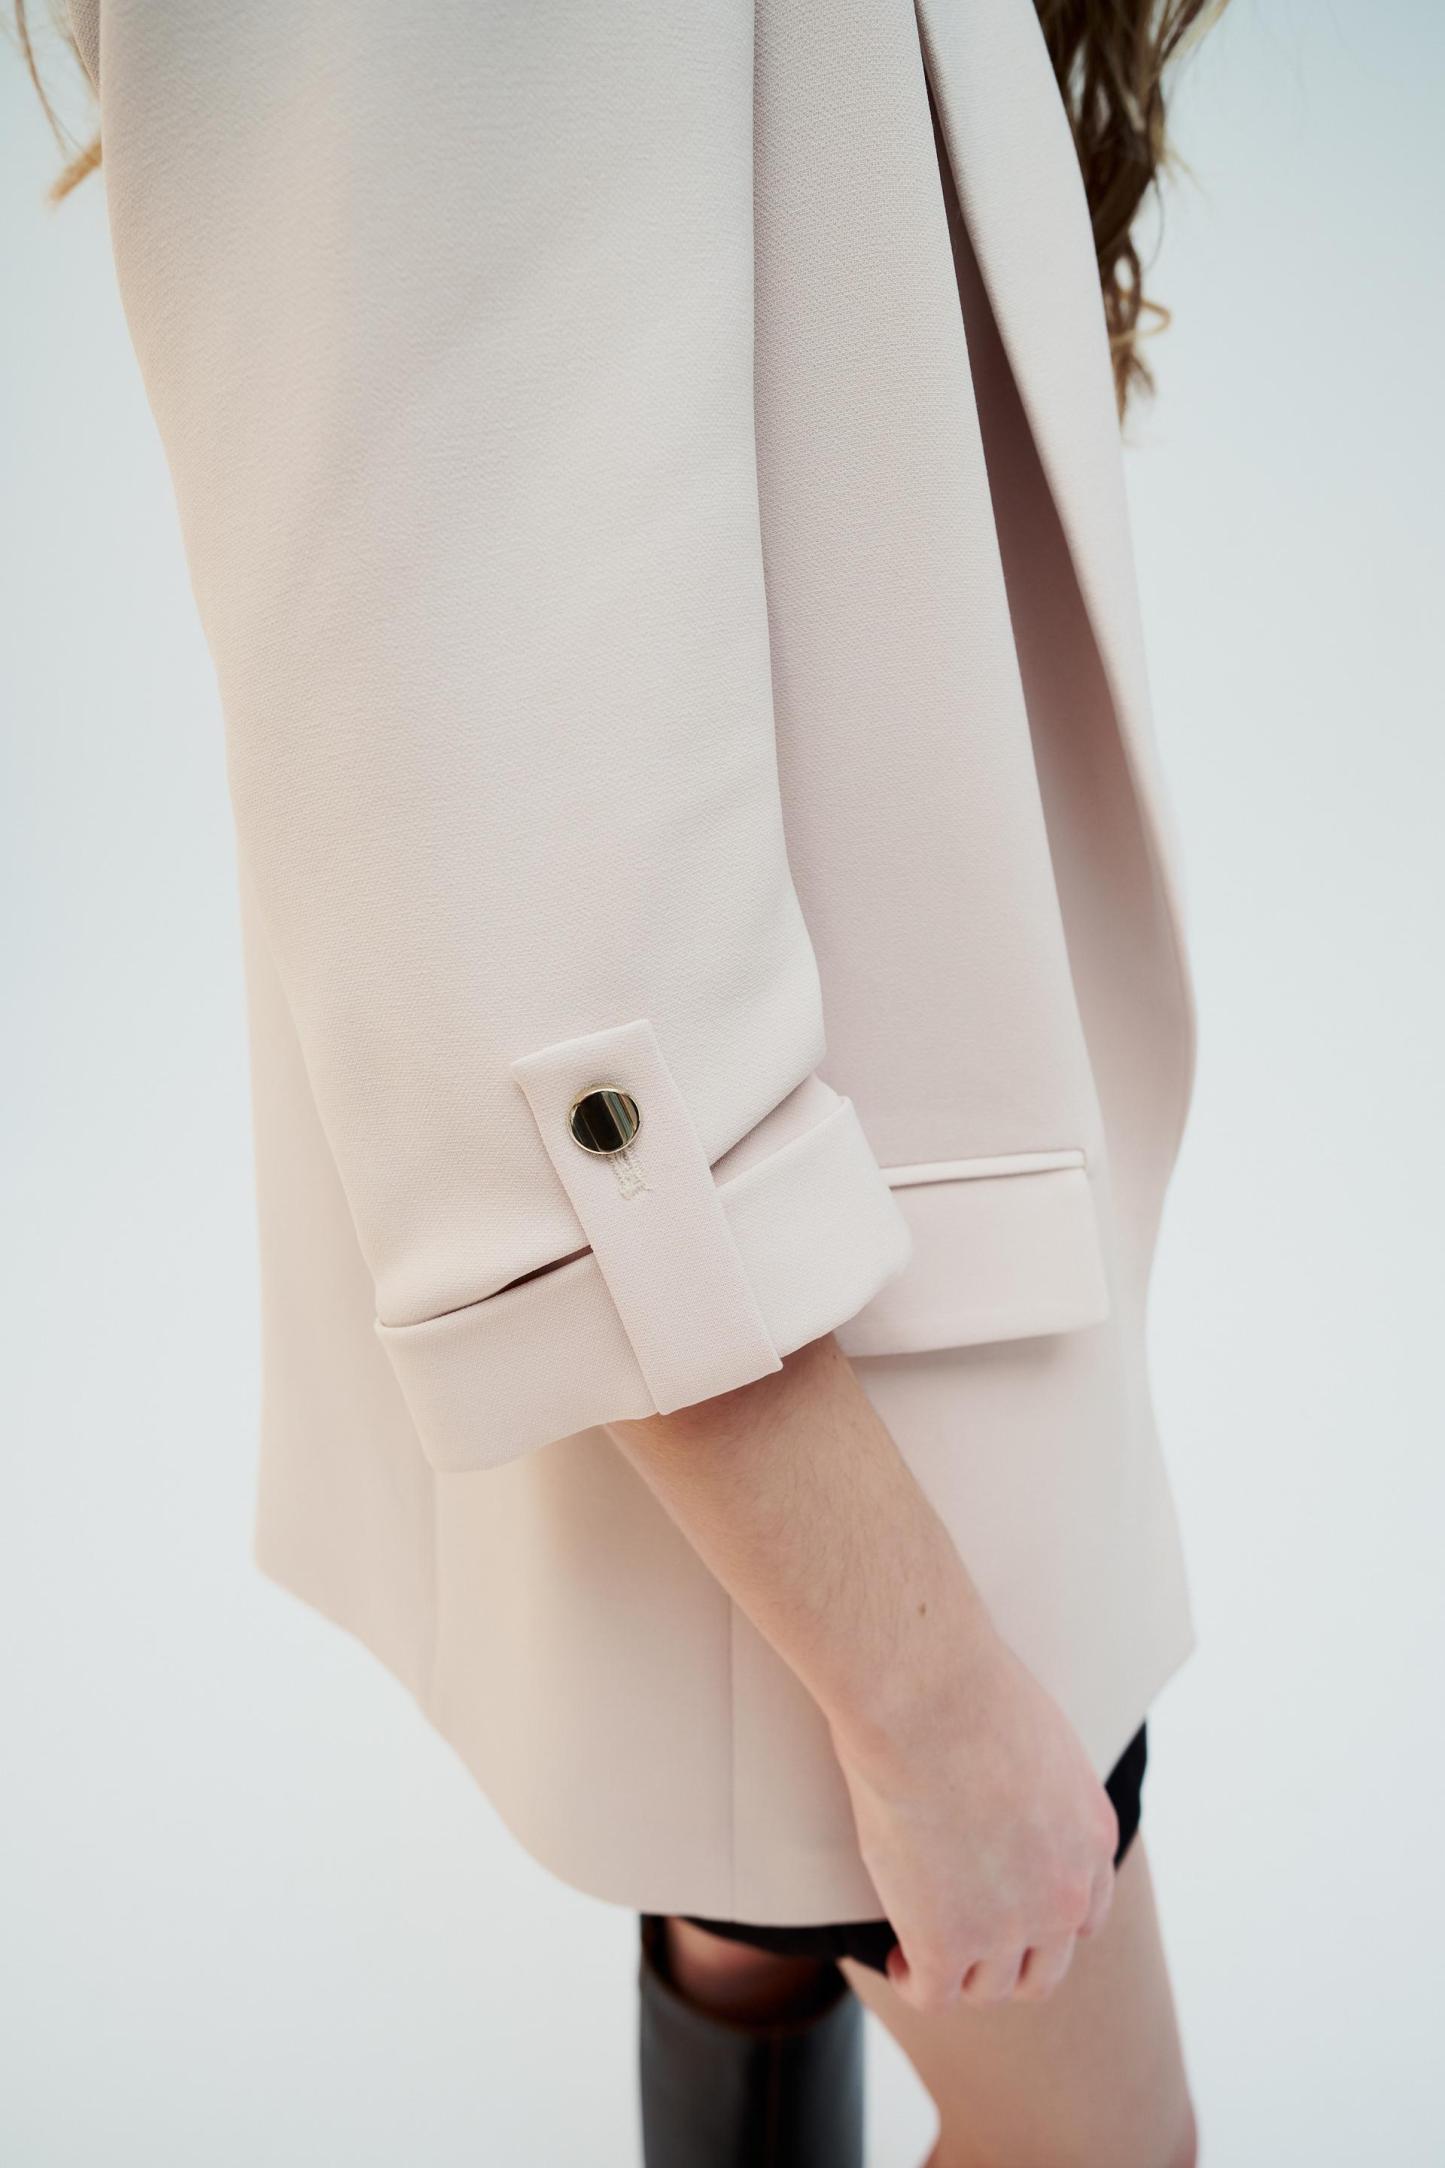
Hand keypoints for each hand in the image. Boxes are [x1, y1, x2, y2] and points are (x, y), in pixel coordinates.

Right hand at [833, 1619, 1118, 2013]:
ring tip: (922, 1952)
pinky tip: (897, 1957)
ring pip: (990, 1988)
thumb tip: (1001, 1784)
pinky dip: (914, 1981)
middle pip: (1044, 1970)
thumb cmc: (966, 1685)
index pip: (1084, 1917)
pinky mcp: (946, 1942)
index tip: (1007, 1911)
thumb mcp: (1035, 1737)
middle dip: (1006, 1963)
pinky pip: (934, 1994)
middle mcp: (1063, 1894)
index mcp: (1090, 1837)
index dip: (1044, 1923)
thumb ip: (1034, 1783)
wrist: (928, 1694)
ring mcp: (1008, 1926)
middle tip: (965, 1942)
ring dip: (958, 1974)